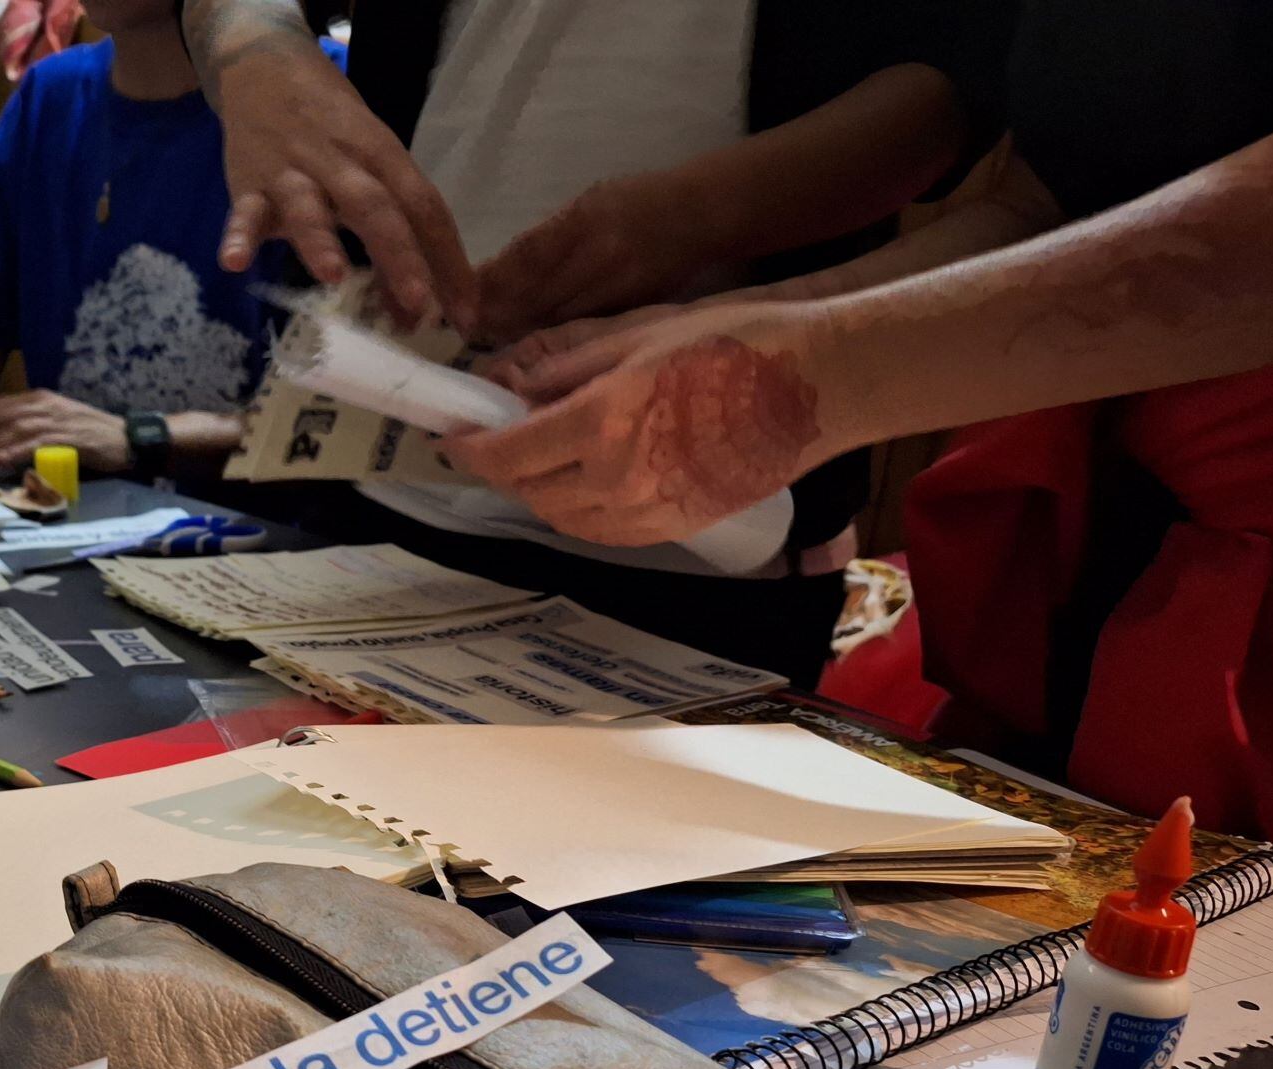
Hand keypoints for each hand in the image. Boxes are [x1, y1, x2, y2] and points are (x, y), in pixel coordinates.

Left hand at [0, 390, 130, 475]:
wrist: (128, 439)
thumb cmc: (92, 436)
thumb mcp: (57, 425)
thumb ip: (31, 430)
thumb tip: (1, 446)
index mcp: (39, 398)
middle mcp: (44, 404)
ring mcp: (56, 419)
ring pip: (13, 427)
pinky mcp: (69, 436)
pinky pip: (35, 442)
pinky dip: (15, 450)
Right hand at [211, 40, 473, 330]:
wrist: (264, 69)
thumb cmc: (334, 130)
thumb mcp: (371, 165)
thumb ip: (391, 233)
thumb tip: (412, 310)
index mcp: (382, 155)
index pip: (423, 207)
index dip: (447, 260)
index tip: (466, 314)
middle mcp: (341, 161)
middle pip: (375, 209)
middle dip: (399, 256)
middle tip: (419, 305)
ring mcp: (292, 172)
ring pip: (308, 208)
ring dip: (320, 242)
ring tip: (333, 277)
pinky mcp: (248, 185)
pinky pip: (244, 212)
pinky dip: (238, 236)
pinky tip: (234, 263)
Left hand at [445, 308, 841, 546]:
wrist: (821, 384)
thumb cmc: (736, 341)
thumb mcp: (636, 335)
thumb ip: (563, 368)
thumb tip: (506, 386)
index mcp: (602, 424)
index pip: (508, 453)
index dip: (470, 446)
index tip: (451, 433)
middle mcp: (617, 480)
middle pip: (529, 490)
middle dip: (503, 467)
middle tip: (496, 436)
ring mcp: (649, 513)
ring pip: (563, 517)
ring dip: (539, 489)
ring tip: (540, 454)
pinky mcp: (676, 529)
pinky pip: (604, 529)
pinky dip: (578, 508)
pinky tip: (586, 476)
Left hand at [474, 175, 717, 345]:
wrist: (701, 217)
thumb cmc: (641, 200)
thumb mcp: (594, 199)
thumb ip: (553, 234)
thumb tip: (508, 267)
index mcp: (586, 221)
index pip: (527, 256)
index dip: (493, 280)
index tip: (463, 294)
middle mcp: (598, 257)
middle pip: (536, 294)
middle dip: (498, 312)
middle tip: (465, 327)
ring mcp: (615, 289)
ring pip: (556, 317)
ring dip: (518, 330)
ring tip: (487, 339)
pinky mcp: (629, 310)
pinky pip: (582, 328)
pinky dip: (553, 337)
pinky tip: (530, 345)